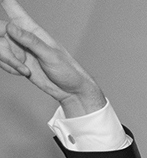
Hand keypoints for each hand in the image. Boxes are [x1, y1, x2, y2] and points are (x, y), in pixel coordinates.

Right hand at [0, 1, 105, 115]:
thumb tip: (11, 27)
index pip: (15, 10)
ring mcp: (17, 49)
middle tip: (17, 60)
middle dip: (2, 47)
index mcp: (33, 30)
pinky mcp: (16, 62)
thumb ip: (31, 41)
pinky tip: (25, 73)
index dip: (7, 2)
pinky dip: (9, 67)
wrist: (70, 91)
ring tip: (26, 70)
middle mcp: (22, 37)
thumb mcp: (51, 56)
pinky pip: (2, 61)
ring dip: (7, 60)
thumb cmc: (68, 71)